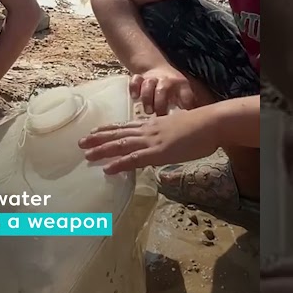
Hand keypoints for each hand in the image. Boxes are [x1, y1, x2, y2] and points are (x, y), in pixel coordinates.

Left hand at [79, 108, 218, 173]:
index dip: (110, 129)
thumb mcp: (178, 128)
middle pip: (118, 134)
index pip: (126, 126)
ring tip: (86, 155)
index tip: (95, 131)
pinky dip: (119, 164)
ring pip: (121, 145)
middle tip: (81, 143)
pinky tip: (107, 169)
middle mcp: (148, 131)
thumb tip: (163, 142)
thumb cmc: (201, 127)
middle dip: (98, 138)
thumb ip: (167, 135)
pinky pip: (134, 159)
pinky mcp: (158, 152)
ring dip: (102, 150)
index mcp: (153, 125)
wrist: (211, 123)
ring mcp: (151, 141)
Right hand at [130, 66, 196, 115]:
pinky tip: (134, 98)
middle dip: (160, 103)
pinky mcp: (140, 77)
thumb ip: (185, 105)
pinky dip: (134, 89)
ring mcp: (152, 78)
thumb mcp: (182, 92)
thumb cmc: (171, 87)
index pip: (186, 95)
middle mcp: (166, 80)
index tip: (183, 117)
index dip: (186, 105)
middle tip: (159, 115)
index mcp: (181, 85)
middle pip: (163, 89)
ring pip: (148, 85)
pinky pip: (135, 81)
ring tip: (148, 111)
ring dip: (147, 98)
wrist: (156, 67)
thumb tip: (194, 122)